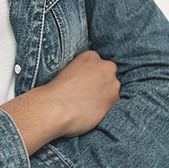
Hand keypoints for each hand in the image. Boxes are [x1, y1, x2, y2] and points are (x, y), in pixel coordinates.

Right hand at [0, 50, 118, 153]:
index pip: (98, 65)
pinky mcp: (114, 98)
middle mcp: (105, 65)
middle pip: (108, 75)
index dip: (91, 77)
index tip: (84, 86)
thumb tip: (88, 84)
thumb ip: (82, 73)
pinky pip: (113, 103)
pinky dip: (105, 108)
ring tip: (88, 106)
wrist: (54, 108)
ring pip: (112, 89)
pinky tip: (92, 112)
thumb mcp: (68, 72)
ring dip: (104, 97)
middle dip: (101, 84)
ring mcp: (112, 81)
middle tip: (88, 96)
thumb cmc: (54, 93)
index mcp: (91, 56)